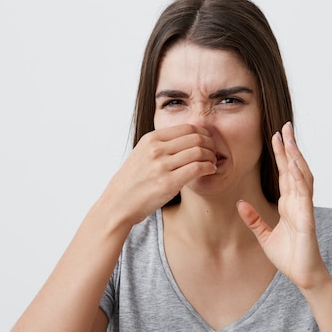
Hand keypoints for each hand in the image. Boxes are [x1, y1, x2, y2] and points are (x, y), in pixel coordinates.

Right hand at [101, 124, 216, 225]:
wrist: (118, 203)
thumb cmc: (132, 181)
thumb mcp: (142, 154)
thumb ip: (161, 145)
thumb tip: (187, 138)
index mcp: (151, 139)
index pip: (187, 128)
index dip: (203, 134)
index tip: (208, 142)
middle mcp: (156, 150)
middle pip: (196, 138)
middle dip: (210, 144)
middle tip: (214, 153)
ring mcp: (161, 166)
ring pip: (199, 152)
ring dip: (211, 157)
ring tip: (212, 162)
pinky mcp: (168, 183)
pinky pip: (197, 169)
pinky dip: (209, 168)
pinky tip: (210, 170)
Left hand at [237, 122, 329, 289]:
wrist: (303, 276)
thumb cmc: (289, 257)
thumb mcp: (264, 236)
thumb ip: (253, 219)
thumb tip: (239, 203)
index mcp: (289, 204)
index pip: (284, 173)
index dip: (281, 154)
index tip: (275, 136)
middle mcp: (298, 202)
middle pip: (294, 169)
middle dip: (290, 148)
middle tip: (285, 126)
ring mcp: (304, 209)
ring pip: (302, 177)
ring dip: (297, 157)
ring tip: (290, 140)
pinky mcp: (307, 220)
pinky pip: (304, 196)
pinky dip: (300, 180)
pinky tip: (295, 166)